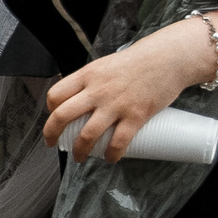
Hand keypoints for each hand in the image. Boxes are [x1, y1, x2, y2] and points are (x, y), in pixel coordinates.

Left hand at [41, 20, 211, 162]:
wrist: (168, 58)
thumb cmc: (138, 61)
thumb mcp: (107, 64)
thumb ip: (95, 81)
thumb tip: (85, 98)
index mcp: (87, 75)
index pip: (56, 94)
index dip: (50, 110)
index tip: (54, 118)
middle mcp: (97, 90)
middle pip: (62, 116)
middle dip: (52, 134)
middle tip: (53, 144)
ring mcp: (115, 104)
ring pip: (87, 135)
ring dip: (79, 151)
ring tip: (80, 157)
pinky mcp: (136, 116)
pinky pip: (118, 142)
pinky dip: (111, 155)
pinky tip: (110, 159)